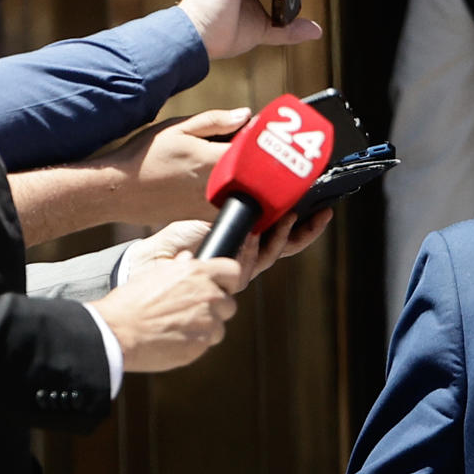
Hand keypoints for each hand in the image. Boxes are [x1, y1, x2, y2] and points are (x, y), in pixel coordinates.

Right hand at [88, 256, 241, 372]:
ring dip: (206, 327)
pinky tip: (174, 339)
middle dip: (215, 308)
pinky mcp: (203, 343)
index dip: (228, 280)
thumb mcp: (156, 274)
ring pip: (220, 325)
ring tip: (177, 327)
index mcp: (197, 272)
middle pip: (229, 302)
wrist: (118, 331)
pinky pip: (207, 342)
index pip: (233, 271)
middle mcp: (209, 294)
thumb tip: (189, 259)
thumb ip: (180, 269)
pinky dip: (196, 342)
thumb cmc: (131, 302)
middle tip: (191, 312)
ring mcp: (209, 320)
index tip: (222, 287)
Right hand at [103, 107, 248, 225]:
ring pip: (250, 190)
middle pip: (259, 171)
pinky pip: (235, 204)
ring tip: (238, 164)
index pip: (257, 147)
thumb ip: (215, 121)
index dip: (261, 137)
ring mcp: (216, 205)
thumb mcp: (178, 128)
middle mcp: (221, 186)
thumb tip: (247, 115)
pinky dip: (239, 192)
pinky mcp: (209, 217)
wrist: (121, 190)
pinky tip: (226, 182)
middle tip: (252, 145)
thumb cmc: (146, 155)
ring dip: (252, 177)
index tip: (258, 129)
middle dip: (260, 157)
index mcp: (216, 160)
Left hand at [125, 207, 330, 288]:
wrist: (151, 259)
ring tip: (290, 216)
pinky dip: (253, 250)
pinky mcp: (225, 279)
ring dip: (281, 237)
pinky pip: (248, 267)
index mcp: (248, 242)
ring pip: (271, 257)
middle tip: (322, 215)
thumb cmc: (176, 237)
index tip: (321, 212)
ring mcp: (239, 269)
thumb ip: (235, 211)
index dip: (305, 227)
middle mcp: (248, 258)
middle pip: (286, 248)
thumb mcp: (210, 214)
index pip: (284, 236)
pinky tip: (255, 234)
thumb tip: (255, 194)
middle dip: (306, 233)